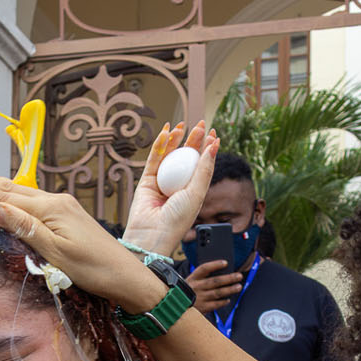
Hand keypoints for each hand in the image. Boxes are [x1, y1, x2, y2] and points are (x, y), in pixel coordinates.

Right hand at [0, 170, 161, 312]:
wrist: (126, 276)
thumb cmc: (94, 269)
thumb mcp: (56, 253)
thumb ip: (26, 228)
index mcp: (50, 209)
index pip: (4, 197)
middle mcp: (55, 201)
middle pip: (9, 188)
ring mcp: (61, 207)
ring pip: (20, 191)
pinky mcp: (66, 215)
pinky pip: (31, 199)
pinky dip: (11, 193)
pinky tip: (7, 192)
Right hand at [122, 121, 220, 254]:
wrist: (152, 235)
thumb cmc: (176, 220)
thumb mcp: (196, 193)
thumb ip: (204, 170)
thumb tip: (213, 147)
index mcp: (194, 190)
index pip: (203, 165)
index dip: (208, 149)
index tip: (214, 134)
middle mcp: (178, 185)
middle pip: (187, 157)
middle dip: (194, 140)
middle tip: (200, 124)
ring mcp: (162, 182)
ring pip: (170, 155)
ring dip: (177, 139)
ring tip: (183, 125)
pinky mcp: (147, 180)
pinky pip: (154, 159)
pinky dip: (160, 144)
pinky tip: (167, 132)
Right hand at [184, 258, 242, 314]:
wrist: (173, 307)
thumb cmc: (184, 293)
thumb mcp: (188, 283)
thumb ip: (200, 279)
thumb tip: (220, 275)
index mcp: (192, 278)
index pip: (204, 269)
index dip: (215, 265)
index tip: (225, 263)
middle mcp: (196, 287)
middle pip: (215, 281)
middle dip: (229, 278)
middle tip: (239, 276)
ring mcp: (199, 298)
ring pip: (218, 292)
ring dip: (230, 289)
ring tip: (238, 286)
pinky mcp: (202, 308)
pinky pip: (215, 304)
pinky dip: (223, 302)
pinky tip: (228, 299)